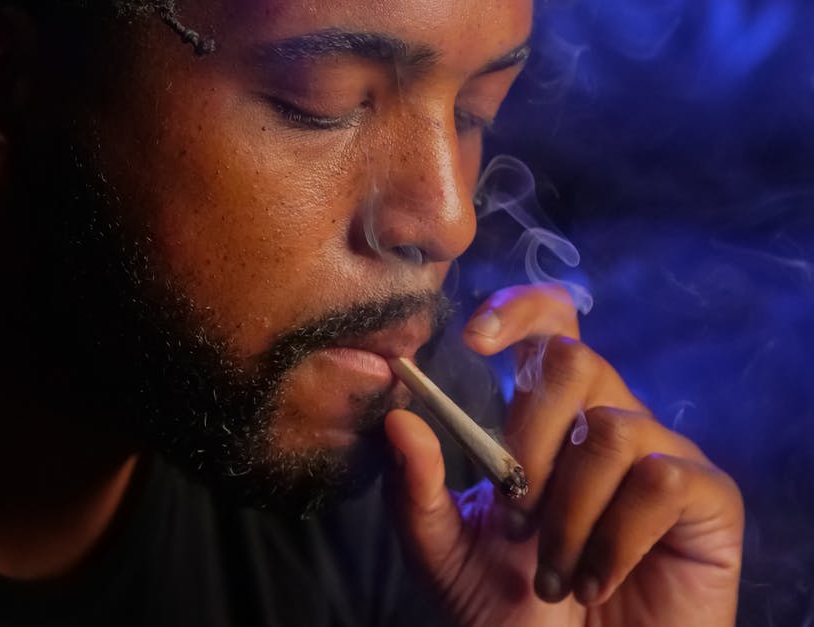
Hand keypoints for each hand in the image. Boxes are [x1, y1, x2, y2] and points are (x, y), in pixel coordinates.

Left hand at [384, 284, 743, 626]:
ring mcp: (659, 455)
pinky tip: (596, 581)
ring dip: (568, 513)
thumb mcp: (444, 551)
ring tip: (554, 574)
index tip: (473, 340)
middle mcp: (604, 422)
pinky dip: (615, 539)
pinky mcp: (707, 497)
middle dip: (527, 439)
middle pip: (574, 360)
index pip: (547, 329)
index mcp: (543, 422)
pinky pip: (662, 479)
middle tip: (512, 516)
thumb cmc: (509, 610)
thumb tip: (398, 417)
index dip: (518, 312)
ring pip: (611, 428)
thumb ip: (416, 489)